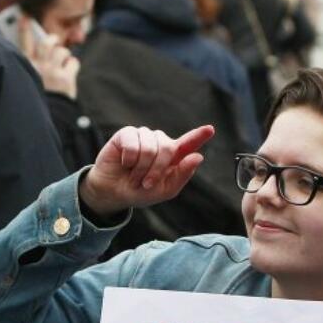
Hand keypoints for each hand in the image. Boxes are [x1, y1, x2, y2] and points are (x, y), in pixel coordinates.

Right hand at [20, 21, 78, 98]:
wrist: (48, 119)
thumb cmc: (37, 97)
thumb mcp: (27, 80)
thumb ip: (30, 64)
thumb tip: (41, 45)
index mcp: (25, 67)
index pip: (23, 43)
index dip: (24, 29)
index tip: (25, 18)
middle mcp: (38, 67)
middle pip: (47, 43)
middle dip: (52, 39)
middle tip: (54, 41)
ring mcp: (53, 72)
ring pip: (62, 51)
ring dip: (63, 55)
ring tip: (61, 62)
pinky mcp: (66, 79)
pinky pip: (73, 62)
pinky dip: (73, 65)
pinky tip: (69, 72)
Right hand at [79, 125, 213, 217]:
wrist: (113, 193)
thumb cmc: (140, 191)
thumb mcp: (164, 190)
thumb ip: (182, 175)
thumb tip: (198, 156)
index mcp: (172, 156)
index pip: (188, 143)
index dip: (199, 136)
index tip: (210, 129)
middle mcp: (159, 143)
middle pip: (167, 148)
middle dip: (156, 169)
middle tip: (145, 183)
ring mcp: (142, 136)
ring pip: (149, 146)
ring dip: (141, 167)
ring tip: (133, 175)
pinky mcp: (126, 134)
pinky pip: (132, 142)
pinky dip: (129, 158)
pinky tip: (125, 163)